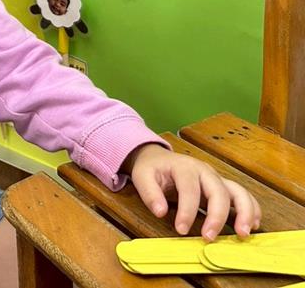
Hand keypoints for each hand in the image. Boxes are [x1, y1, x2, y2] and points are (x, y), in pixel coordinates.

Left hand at [125, 144, 261, 239]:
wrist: (158, 157)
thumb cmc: (152, 169)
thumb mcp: (142, 176)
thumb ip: (149, 193)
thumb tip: (160, 212)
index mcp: (184, 167)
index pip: (189, 189)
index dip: (187, 211)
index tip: (181, 230)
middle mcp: (205, 171)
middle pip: (218, 191)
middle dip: (217, 216)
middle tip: (210, 237)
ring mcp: (216, 178)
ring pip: (238, 191)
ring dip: (244, 212)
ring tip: (243, 233)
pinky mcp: (223, 187)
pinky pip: (243, 196)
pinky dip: (252, 209)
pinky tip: (253, 225)